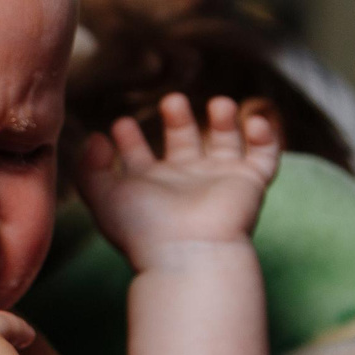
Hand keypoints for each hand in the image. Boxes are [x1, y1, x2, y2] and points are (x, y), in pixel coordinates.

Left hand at [75, 94, 281, 268]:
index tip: (121, 124)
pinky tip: (252, 121)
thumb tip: (95, 138)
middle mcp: (185, 182)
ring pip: (225, 143)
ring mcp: (219, 182)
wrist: (189, 253)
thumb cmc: (144, 229)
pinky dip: (266, 136)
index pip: (138, 157)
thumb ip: (89, 168)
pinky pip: (265, 156)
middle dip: (178, 118)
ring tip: (218, 103)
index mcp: (151, 187)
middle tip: (171, 101)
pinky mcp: (250, 184)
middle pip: (183, 142)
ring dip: (224, 119)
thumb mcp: (104, 198)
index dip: (128, 138)